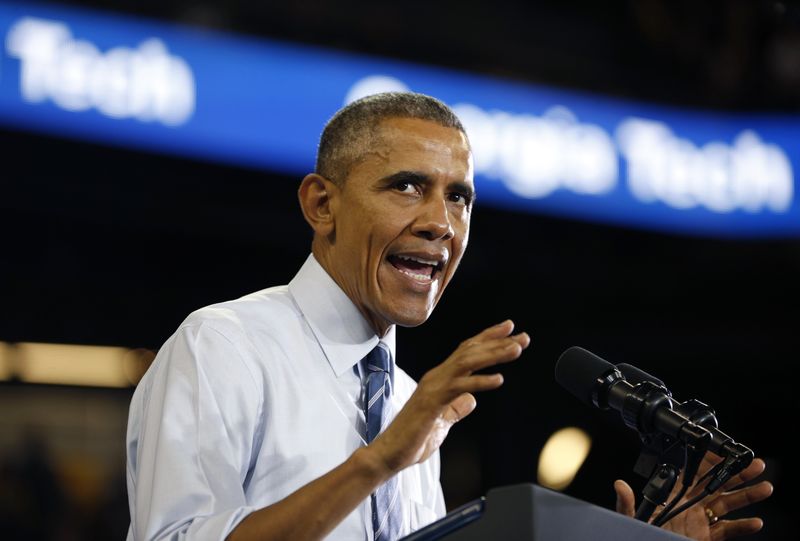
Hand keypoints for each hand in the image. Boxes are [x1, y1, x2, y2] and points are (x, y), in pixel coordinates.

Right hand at [367, 319, 529, 475]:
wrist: (390, 452)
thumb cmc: (413, 438)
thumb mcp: (442, 422)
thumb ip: (456, 408)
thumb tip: (471, 400)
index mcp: (440, 379)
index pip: (467, 352)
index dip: (488, 338)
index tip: (510, 329)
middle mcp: (437, 377)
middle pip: (470, 351)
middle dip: (498, 342)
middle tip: (523, 336)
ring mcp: (433, 387)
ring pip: (467, 362)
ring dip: (493, 354)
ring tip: (516, 350)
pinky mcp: (432, 402)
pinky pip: (459, 387)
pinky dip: (479, 381)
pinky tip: (498, 379)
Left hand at [615, 453, 772, 540]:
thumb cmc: (641, 531)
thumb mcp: (632, 517)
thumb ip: (628, 503)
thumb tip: (619, 485)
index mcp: (674, 494)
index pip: (695, 472)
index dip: (711, 461)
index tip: (724, 452)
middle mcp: (690, 505)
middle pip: (718, 485)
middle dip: (737, 474)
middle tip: (755, 465)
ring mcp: (700, 521)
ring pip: (728, 505)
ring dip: (747, 496)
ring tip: (765, 488)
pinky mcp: (707, 537)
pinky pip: (728, 530)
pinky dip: (743, 527)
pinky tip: (755, 521)